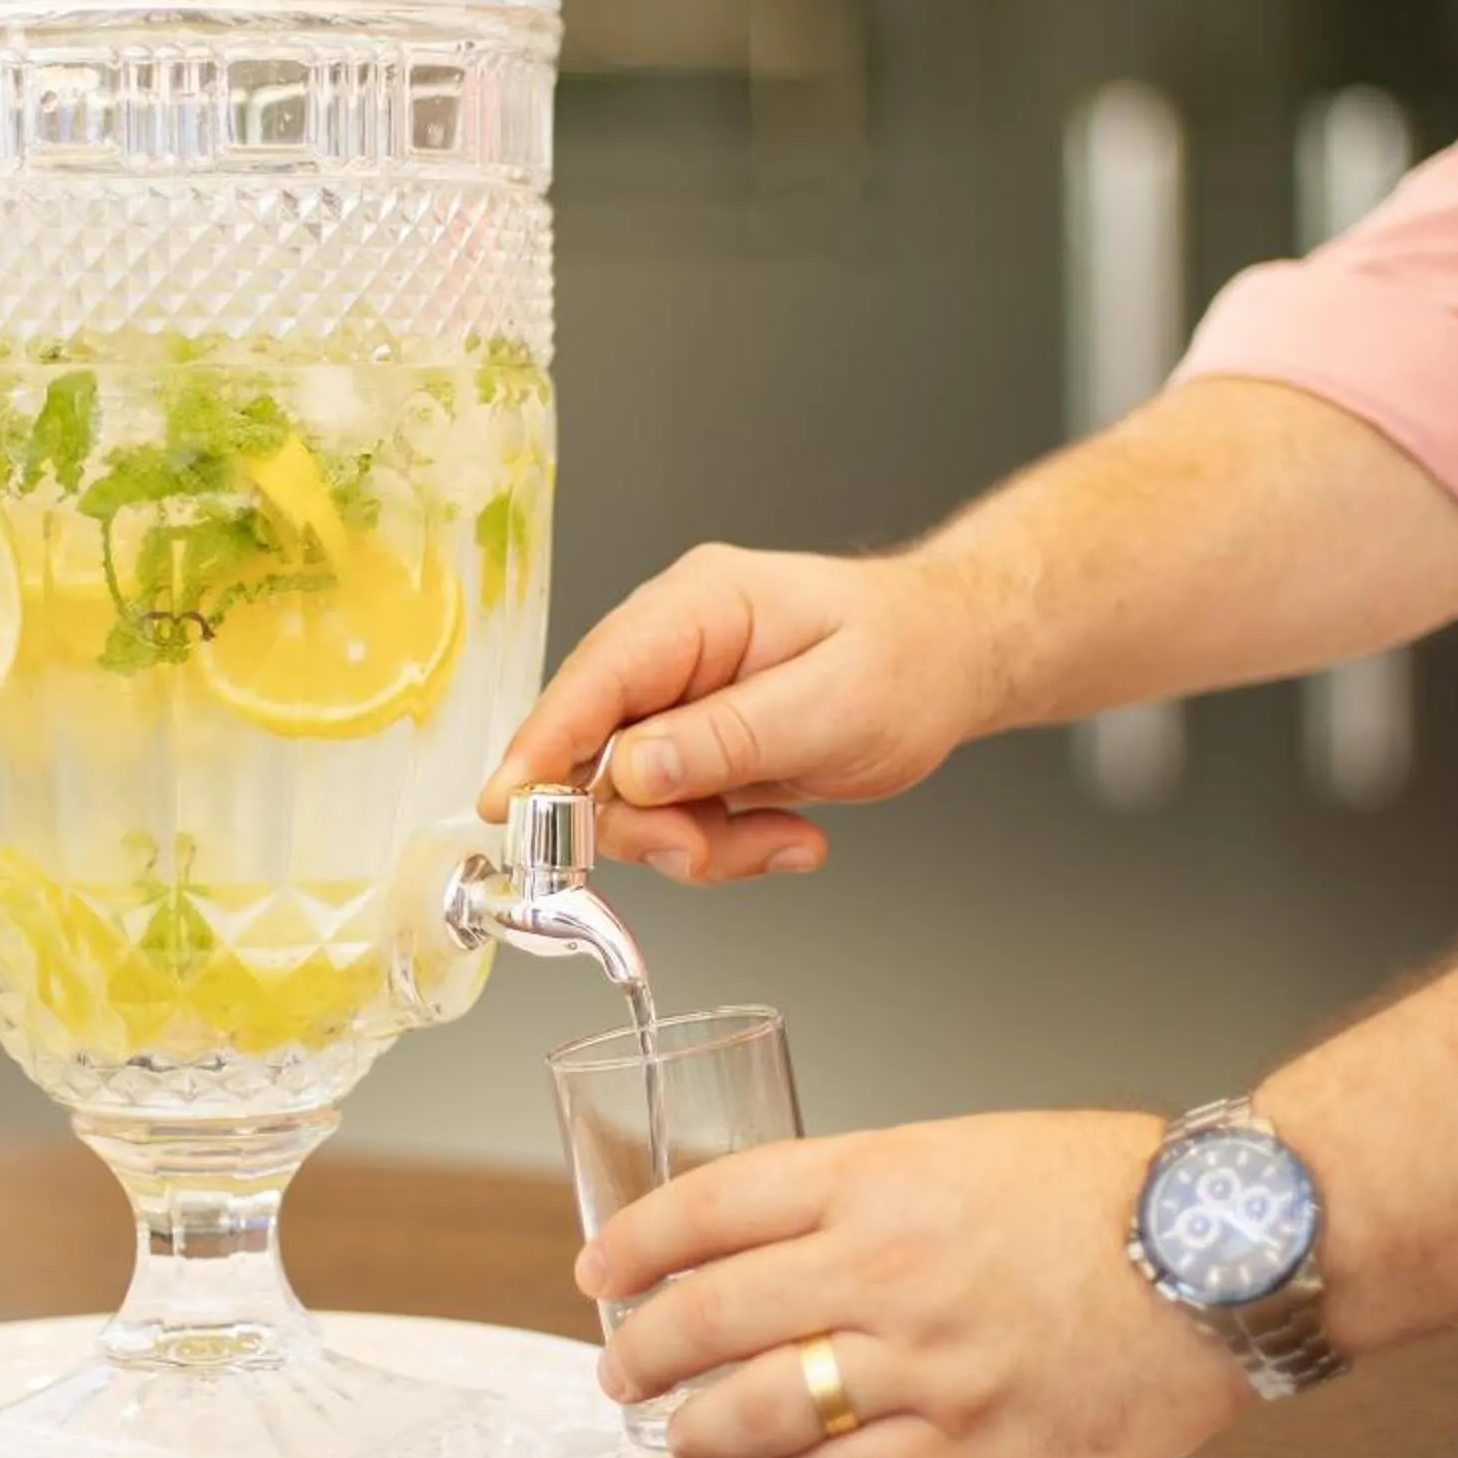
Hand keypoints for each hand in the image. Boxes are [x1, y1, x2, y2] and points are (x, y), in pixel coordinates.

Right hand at [478, 543, 998, 880]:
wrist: (951, 661)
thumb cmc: (908, 658)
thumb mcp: (831, 705)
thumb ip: (725, 739)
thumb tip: (629, 772)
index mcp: (697, 607)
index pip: (595, 678)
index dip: (542, 745)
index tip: (506, 809)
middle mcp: (674, 649)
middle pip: (598, 750)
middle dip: (646, 820)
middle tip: (704, 851)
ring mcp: (681, 700)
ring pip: (633, 799)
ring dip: (698, 841)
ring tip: (783, 842)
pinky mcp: (696, 746)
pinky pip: (675, 815)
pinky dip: (725, 844)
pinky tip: (790, 837)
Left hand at [584, 1112, 1249, 1457]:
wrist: (1217, 1247)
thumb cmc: (1105, 1189)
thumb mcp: (963, 1150)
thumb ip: (872, 1195)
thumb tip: (791, 1238)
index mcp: (874, 1177)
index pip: (711, 1205)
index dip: (636, 1242)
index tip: (600, 1270)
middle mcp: (880, 1266)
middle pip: (709, 1315)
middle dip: (640, 1351)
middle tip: (618, 1372)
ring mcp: (924, 1363)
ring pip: (759, 1409)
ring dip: (698, 1433)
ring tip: (679, 1440)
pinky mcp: (974, 1446)